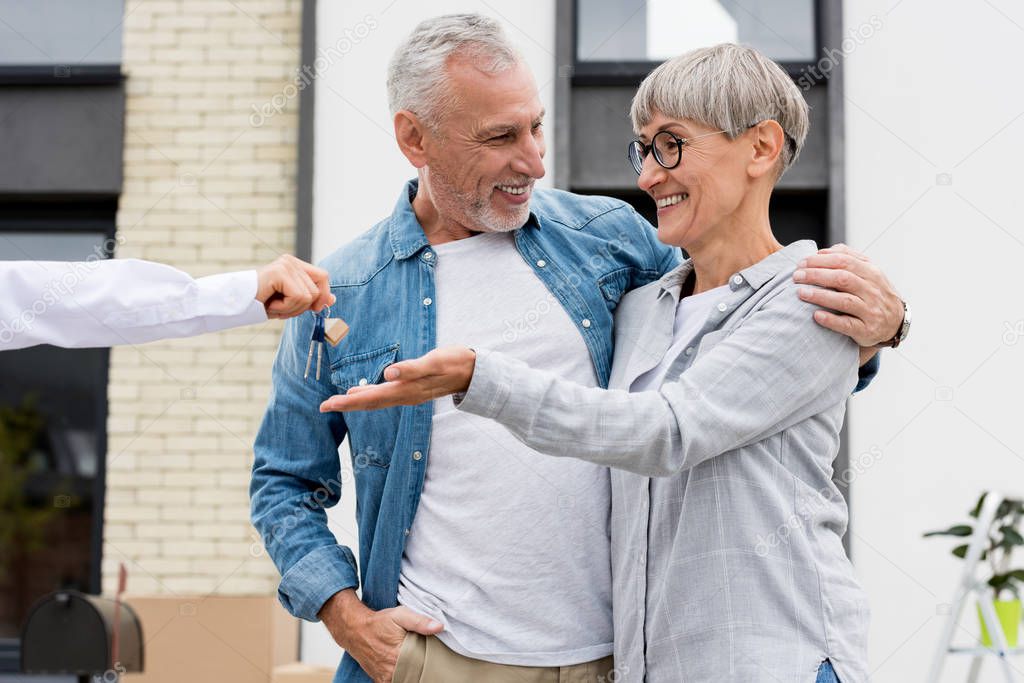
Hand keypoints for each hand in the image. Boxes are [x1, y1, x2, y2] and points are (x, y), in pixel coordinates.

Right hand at [256, 254, 334, 318]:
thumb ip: (311, 298)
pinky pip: (298, 297)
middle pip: (318, 289)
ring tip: (274, 304)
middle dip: (301, 307)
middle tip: (281, 307)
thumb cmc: (261, 304)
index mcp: (295, 265)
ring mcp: (285, 264)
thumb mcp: (291, 302)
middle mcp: (291, 261)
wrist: (235, 305)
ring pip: (309, 296)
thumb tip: (332, 299)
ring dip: (291, 309)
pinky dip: (285, 308)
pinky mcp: (279, 272)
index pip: (323, 276)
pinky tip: (270, 304)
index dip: (323, 295)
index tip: (313, 309)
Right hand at [318, 589, 442, 682]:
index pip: (424, 667)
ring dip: (413, 674)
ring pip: (406, 680)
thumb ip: (420, 622)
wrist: (354, 630)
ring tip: (416, 663)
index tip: (435, 659)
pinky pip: (396, 682)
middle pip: (416, 675)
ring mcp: (385, 677)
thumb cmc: (378, 622)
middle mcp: (392, 670)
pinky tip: (406, 668)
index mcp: (399, 655)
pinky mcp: (380, 680)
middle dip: (423, 669)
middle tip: (426, 660)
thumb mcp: (400, 615)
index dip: (431, 663)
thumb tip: (439, 627)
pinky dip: (402, 677)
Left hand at [319, 347, 475, 412]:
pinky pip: (385, 396)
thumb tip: (388, 374)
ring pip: (377, 401)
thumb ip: (412, 368)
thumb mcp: (434, 362)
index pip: (371, 398)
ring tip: (337, 402)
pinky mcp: (412, 389)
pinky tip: (362, 393)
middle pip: (371, 403)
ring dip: (356, 402)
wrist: (474, 372)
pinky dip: (369, 396)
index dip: (348, 402)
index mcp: (407, 390)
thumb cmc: (454, 362)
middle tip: (323, 406)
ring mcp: (409, 394)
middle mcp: (405, 396)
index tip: (328, 404)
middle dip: (346, 405)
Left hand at [793, 244, 903, 354]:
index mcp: (871, 273)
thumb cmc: (875, 294)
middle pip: (842, 278)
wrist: (896, 323)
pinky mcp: (866, 330)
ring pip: (845, 300)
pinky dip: (831, 320)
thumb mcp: (869, 273)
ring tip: (801, 293)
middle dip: (817, 275)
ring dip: (820, 296)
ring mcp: (871, 311)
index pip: (844, 261)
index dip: (821, 260)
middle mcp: (873, 290)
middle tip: (797, 276)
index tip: (802, 263)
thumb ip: (849, 259)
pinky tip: (816, 316)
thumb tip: (823, 251)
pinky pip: (848, 325)